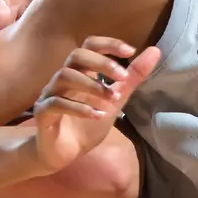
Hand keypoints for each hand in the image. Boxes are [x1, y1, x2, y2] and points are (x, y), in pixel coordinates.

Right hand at [31, 38, 160, 172]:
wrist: (61, 154)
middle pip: (76, 55)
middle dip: (101, 62)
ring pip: (64, 76)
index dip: (108, 44)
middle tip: (122, 77)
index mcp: (80, 73)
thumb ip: (132, 79)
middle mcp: (63, 79)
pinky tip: (97, 116)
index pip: (90, 46)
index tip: (130, 51)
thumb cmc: (85, 125)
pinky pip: (56, 103)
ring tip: (112, 100)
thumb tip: (155, 51)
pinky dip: (79, 108)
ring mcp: (50, 95)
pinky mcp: (43, 114)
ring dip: (92, 86)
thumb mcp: (115, 102)